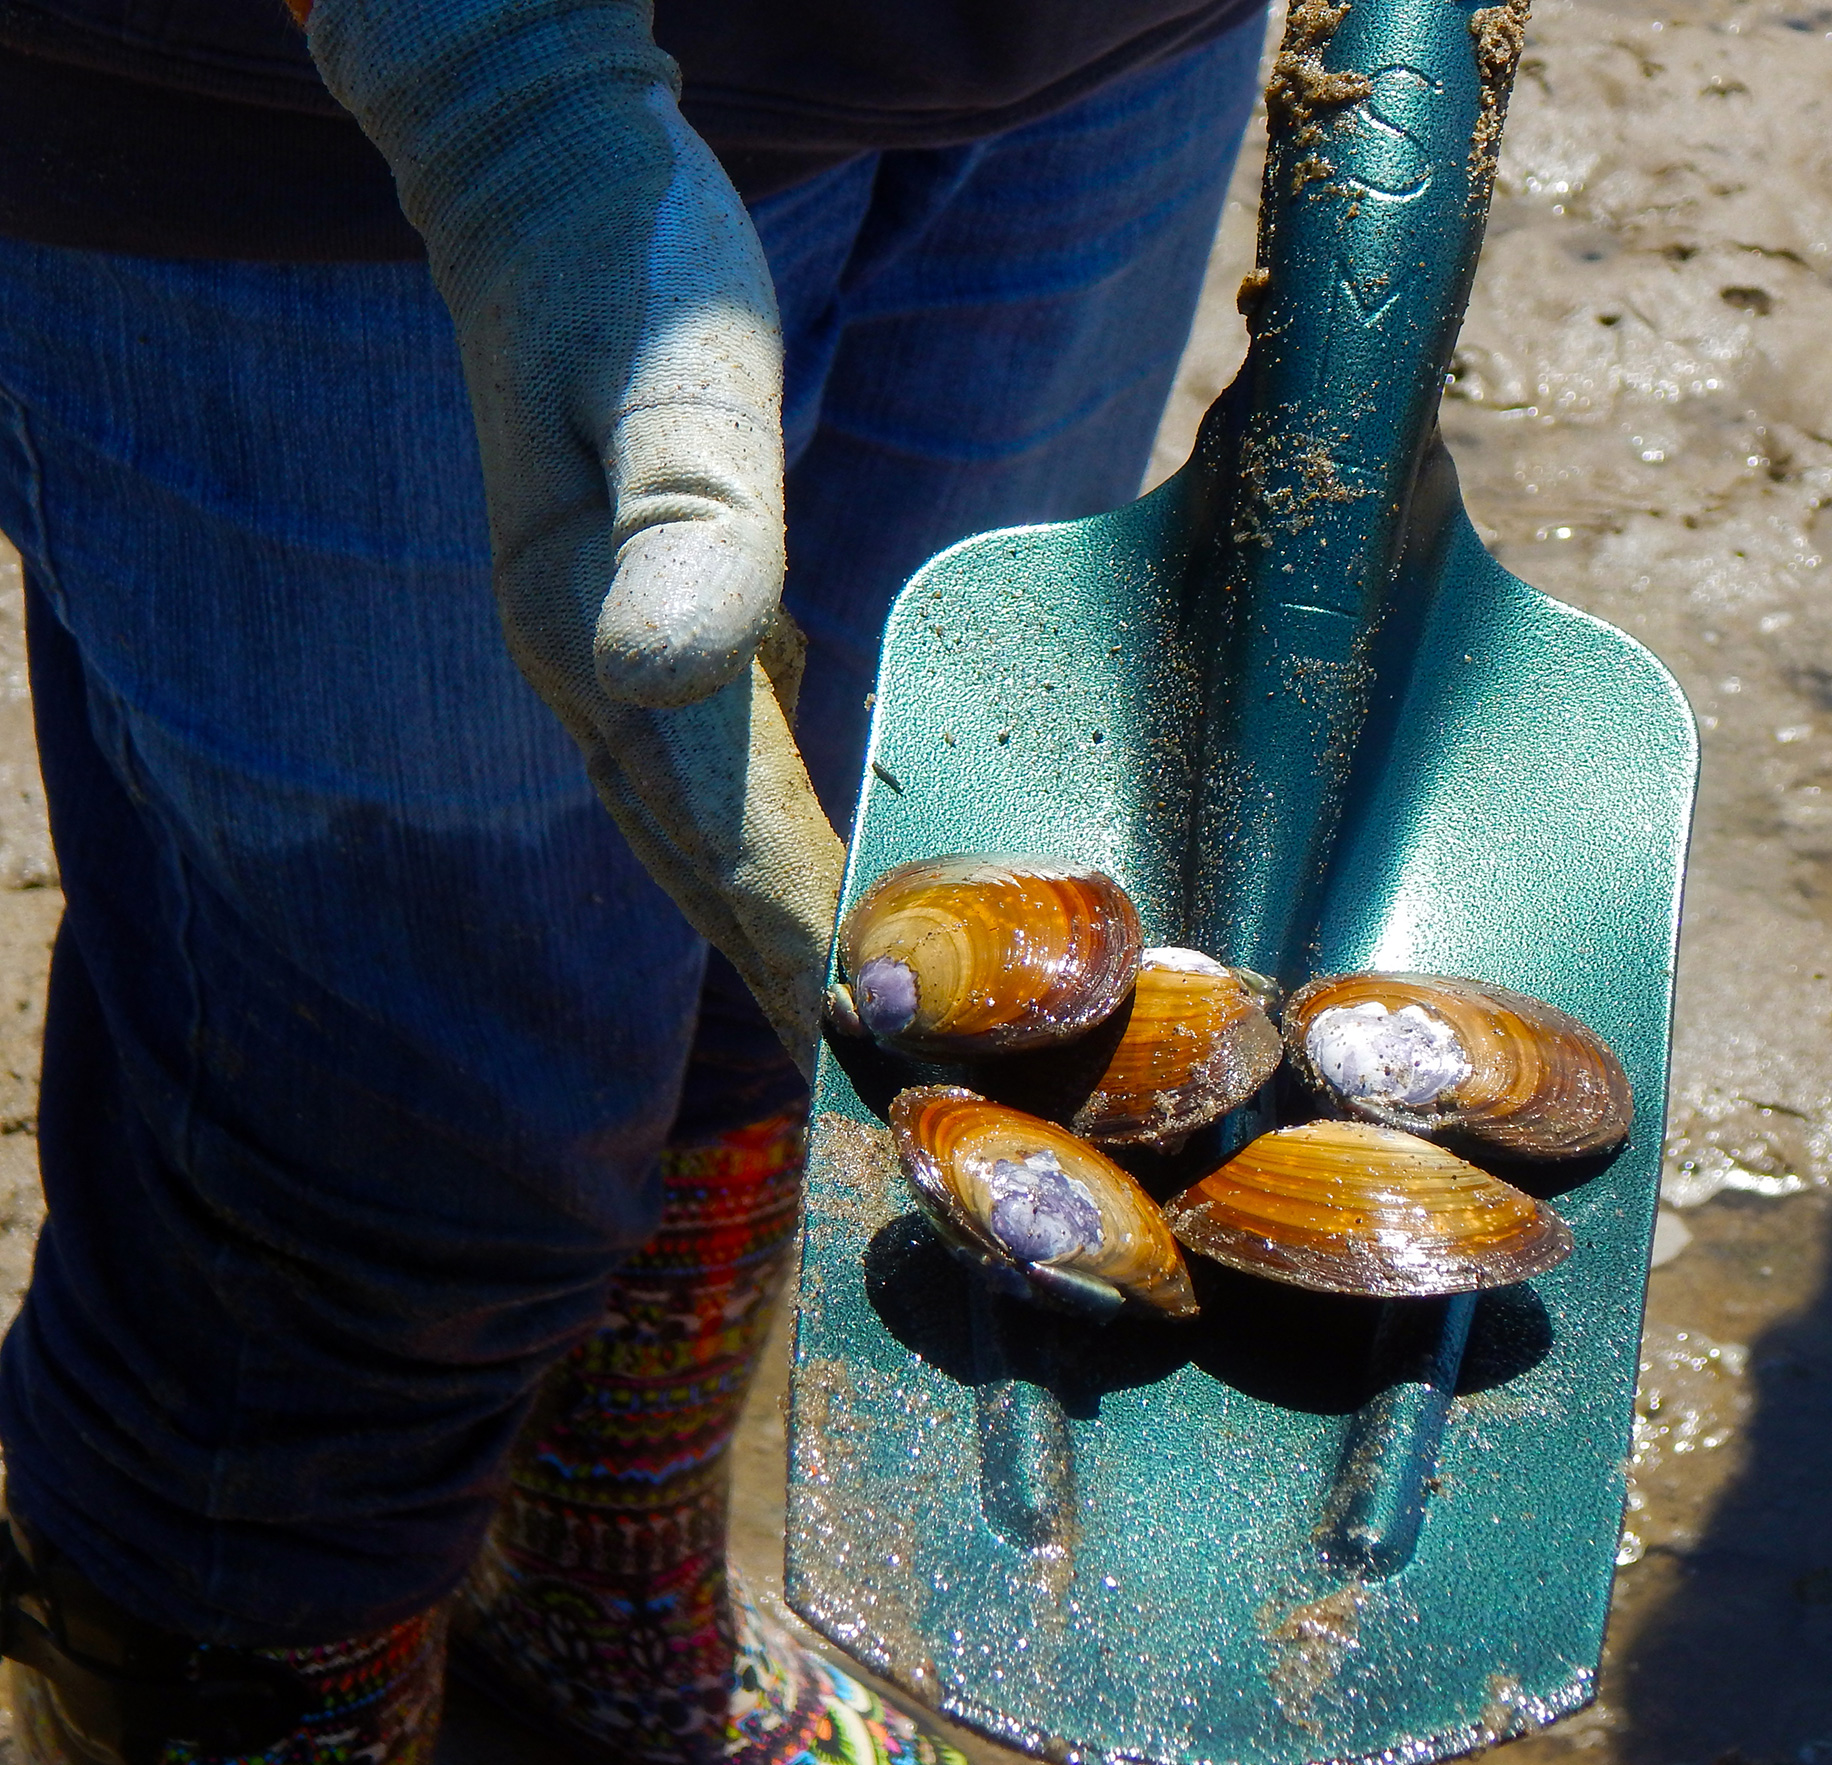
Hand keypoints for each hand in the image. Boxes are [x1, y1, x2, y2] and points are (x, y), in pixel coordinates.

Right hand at [307, 0, 843, 1060]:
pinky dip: (787, 841)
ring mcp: (616, 662)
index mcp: (597, 631)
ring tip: (870, 1028)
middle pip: (703, 862)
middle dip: (791, 978)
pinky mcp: (657, 633)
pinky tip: (843, 876)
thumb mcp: (676, 369)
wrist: (552, 201)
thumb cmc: (631, 272)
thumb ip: (684, 518)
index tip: (868, 1050)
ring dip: (786, 929)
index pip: (719, 824)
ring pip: (709, 831)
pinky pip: (727, 770)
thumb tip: (671, 674)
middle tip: (879, 1097)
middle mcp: (596, 674)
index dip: (797, 939)